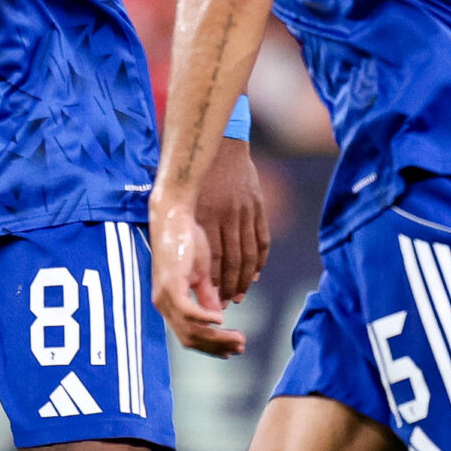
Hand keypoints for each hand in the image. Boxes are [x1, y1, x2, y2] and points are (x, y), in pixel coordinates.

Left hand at [151, 202, 243, 356]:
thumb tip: (219, 316)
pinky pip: (187, 312)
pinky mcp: (170, 285)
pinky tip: (220, 319)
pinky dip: (204, 319)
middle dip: (217, 347)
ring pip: (189, 330)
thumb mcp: (201, 273)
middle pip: (190, 339)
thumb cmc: (187, 240)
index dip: (212, 345)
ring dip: (216, 337)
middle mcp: (164, 303)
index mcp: (170, 302)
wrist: (176, 216)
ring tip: (237, 338)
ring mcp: (164, 296)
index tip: (234, 347)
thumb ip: (207, 295)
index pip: (189, 335)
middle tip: (240, 347)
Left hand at [191, 139, 268, 305]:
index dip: (213, 283)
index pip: (213, 260)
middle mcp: (227, 217)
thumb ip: (190, 230)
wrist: (222, 147)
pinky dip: (260, 260)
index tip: (210, 298)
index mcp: (206, 217)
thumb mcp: (187, 202)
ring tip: (240, 293)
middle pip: (232, 261)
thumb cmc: (197, 178)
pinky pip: (262, 240)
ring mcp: (246, 212)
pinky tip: (255, 274)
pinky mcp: (258, 208)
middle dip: (230, 286)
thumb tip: (188, 262)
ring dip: (246, 278)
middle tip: (227, 303)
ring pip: (249, 254)